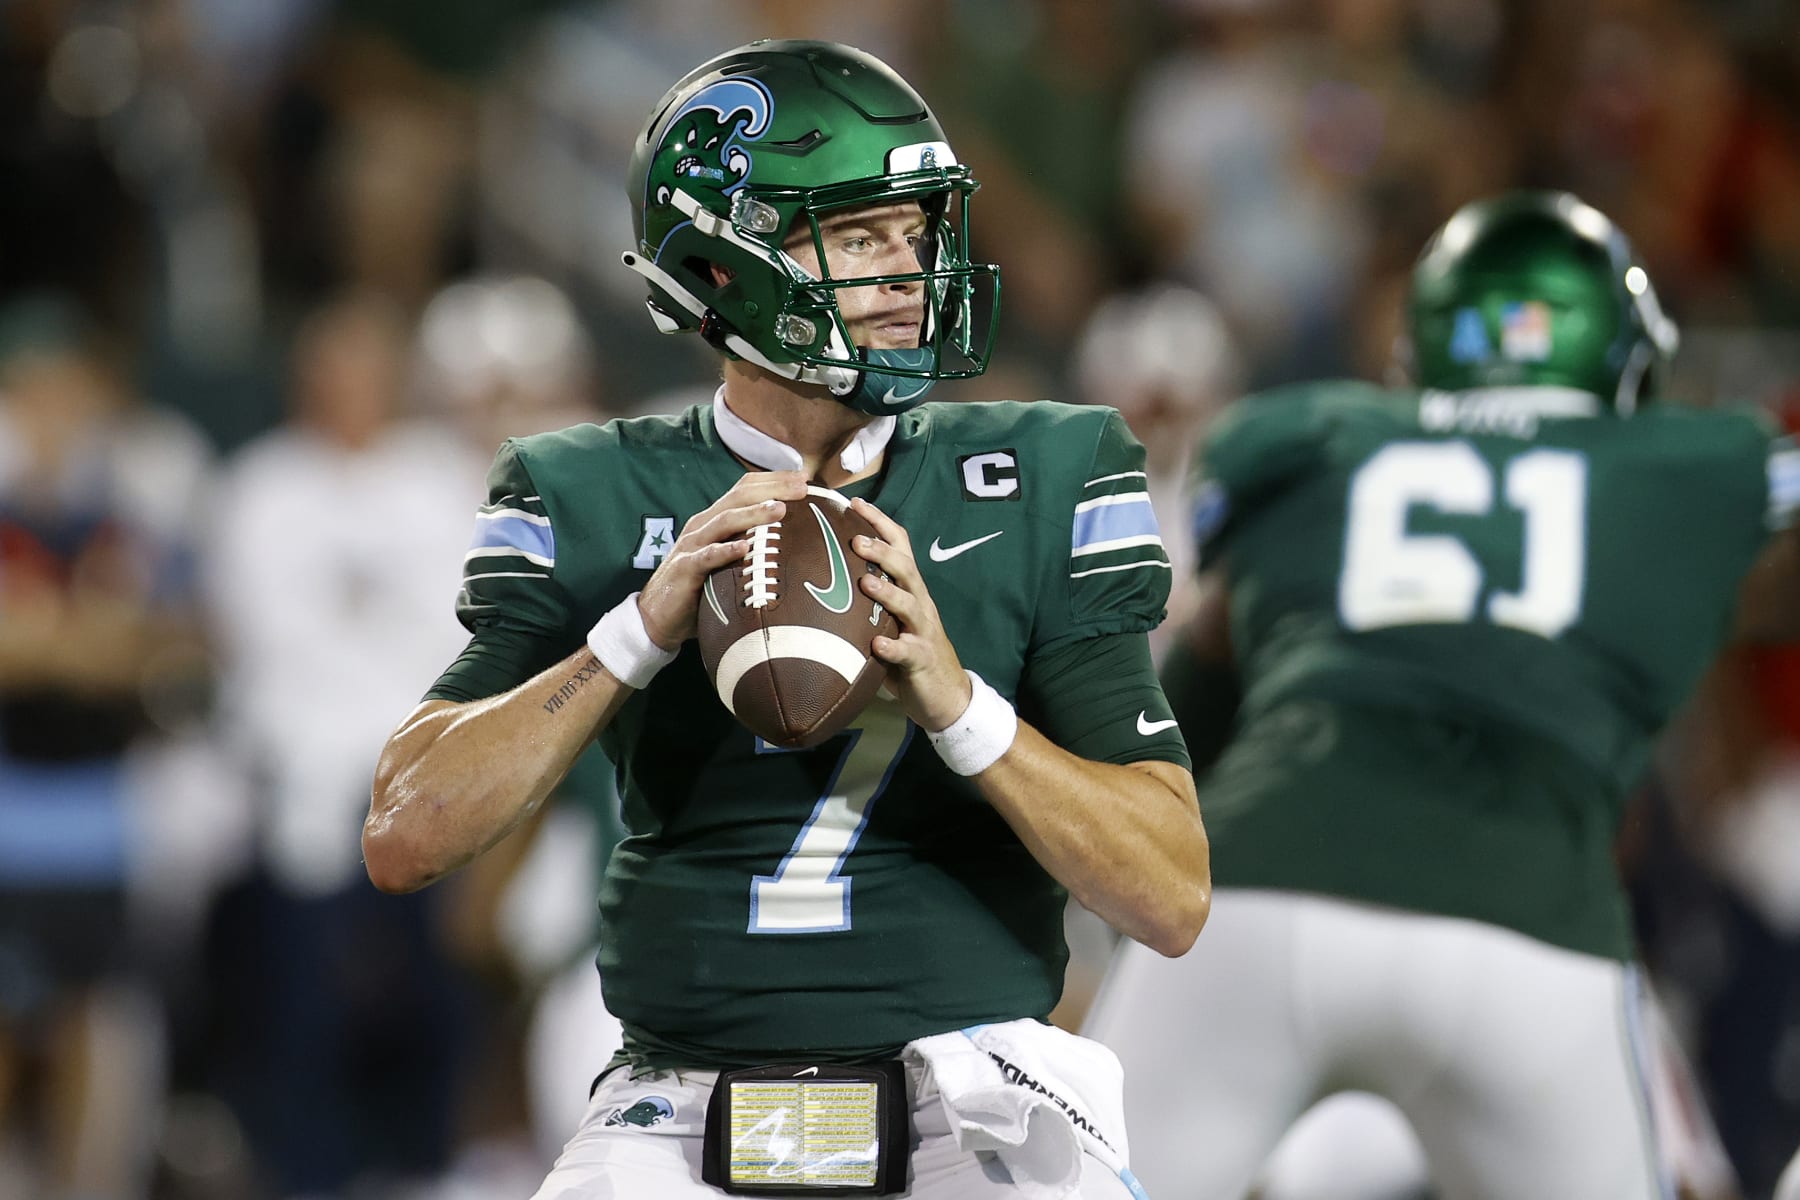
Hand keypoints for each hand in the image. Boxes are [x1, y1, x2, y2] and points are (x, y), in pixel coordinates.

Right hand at [637, 471, 809, 647]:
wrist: (658, 617)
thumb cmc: (701, 589)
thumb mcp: (729, 563)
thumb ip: (753, 550)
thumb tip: (797, 548)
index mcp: (716, 520)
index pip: (745, 489)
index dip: (773, 480)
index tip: (804, 479)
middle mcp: (704, 526)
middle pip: (739, 497)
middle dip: (771, 489)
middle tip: (801, 487)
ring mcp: (692, 545)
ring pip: (724, 521)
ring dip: (753, 514)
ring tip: (779, 510)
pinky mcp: (684, 569)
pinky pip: (705, 557)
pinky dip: (725, 550)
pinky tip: (744, 547)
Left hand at [849, 497, 972, 730]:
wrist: (945, 694)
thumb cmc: (908, 652)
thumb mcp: (888, 620)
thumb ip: (864, 600)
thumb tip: (817, 578)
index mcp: (910, 589)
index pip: (900, 546)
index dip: (880, 523)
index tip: (855, 503)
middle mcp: (919, 603)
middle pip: (905, 569)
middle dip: (882, 553)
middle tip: (855, 540)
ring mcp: (922, 631)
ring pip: (909, 604)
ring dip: (887, 593)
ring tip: (865, 584)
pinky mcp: (922, 659)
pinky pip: (907, 651)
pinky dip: (892, 647)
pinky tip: (876, 643)